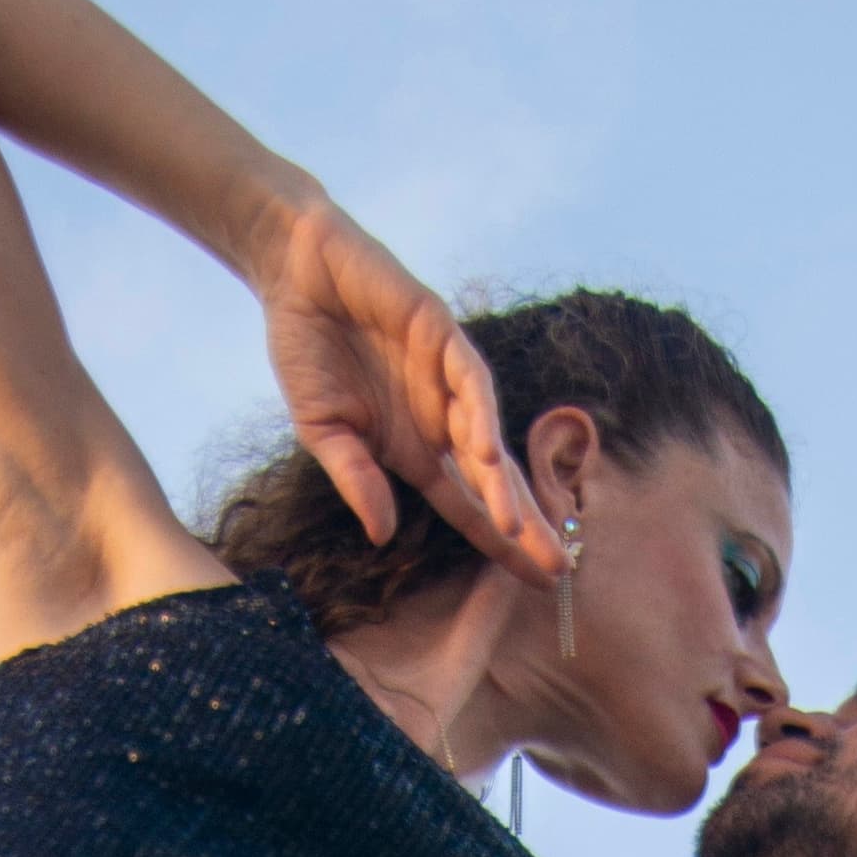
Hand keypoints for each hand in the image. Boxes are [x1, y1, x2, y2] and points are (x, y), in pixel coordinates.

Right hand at [254, 197, 563, 584]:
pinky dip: (477, 414)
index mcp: (415, 449)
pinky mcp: (441, 334)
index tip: (534, 583)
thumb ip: (356, 478)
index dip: (499, 542)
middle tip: (559, 569)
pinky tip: (484, 451)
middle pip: (493, 482)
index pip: (467, 505)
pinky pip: (467, 379)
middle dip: (525, 524)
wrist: (297, 273)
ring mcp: (445, 378)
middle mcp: (440, 419)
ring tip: (516, 527)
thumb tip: (383, 535)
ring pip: (485, 439)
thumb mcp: (324, 431)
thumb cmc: (308, 351)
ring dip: (502, 484)